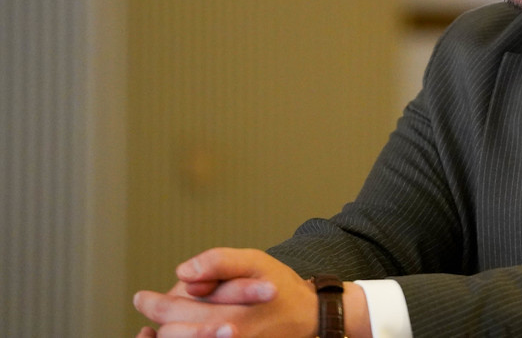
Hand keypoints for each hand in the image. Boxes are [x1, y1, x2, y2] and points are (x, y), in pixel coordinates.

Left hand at [133, 247, 317, 337]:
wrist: (308, 319)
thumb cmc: (280, 288)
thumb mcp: (255, 262)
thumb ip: (219, 262)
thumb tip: (182, 272)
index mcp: (229, 320)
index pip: (173, 316)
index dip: (153, 305)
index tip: (141, 296)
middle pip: (172, 335)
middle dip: (157, 320)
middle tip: (145, 303)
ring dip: (166, 334)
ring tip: (157, 322)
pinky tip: (176, 330)